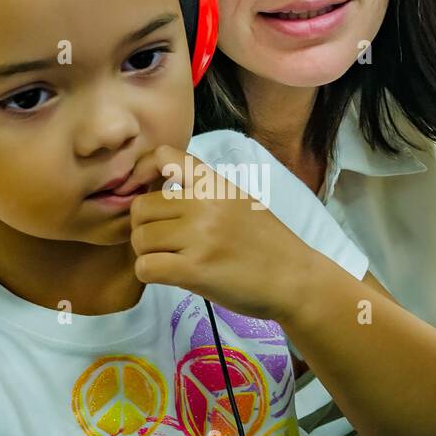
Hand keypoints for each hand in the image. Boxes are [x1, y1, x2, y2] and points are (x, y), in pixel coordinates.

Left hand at [129, 144, 306, 319]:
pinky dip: (150, 274)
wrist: (295, 279)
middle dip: (144, 226)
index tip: (146, 194)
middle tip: (162, 242)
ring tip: (169, 260)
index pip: (162, 156)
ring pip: (140, 239)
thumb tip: (159, 184)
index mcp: (215, 183)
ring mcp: (199, 236)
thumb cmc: (267, 244)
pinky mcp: (195, 269)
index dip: (142, 174)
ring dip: (147, 253)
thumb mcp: (239, 200)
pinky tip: (169, 276)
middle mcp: (205, 204)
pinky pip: (146, 267)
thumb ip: (204, 191)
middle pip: (141, 207)